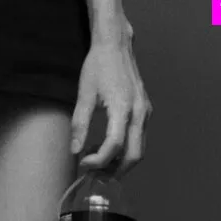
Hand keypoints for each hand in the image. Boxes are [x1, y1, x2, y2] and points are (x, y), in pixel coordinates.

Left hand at [70, 29, 152, 178]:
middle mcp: (139, 112)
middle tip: (95, 175)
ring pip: (139, 150)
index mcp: (123, 108)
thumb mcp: (84, 95)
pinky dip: (125, 151)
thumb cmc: (99, 66)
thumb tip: (75, 151)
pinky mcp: (144, 111)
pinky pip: (139, 139)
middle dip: (115, 171)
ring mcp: (144, 112)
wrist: (116, 45)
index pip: (113, 146)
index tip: (83, 164)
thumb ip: (79, 125)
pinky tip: (106, 147)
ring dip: (120, 163)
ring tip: (99, 164)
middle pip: (133, 156)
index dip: (98, 161)